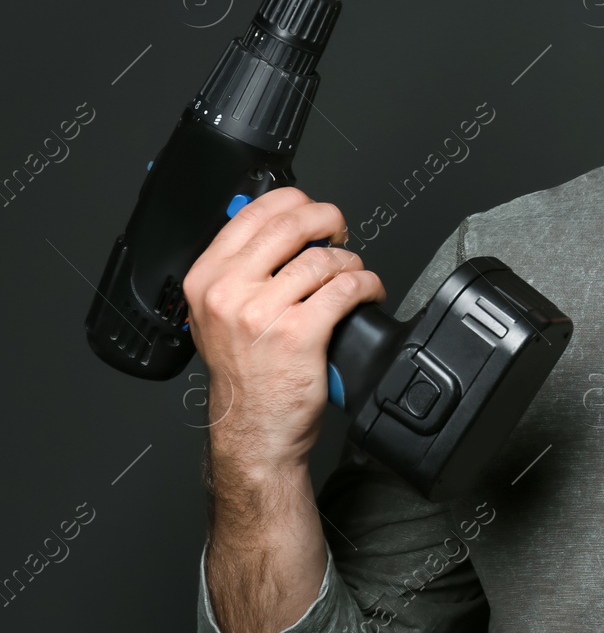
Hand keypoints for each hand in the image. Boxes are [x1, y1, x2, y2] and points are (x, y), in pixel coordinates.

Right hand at [182, 187, 385, 475]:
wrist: (254, 430)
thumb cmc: (245, 374)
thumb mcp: (221, 314)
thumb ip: (243, 268)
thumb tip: (279, 223)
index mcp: (206, 278)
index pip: (255, 212)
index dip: (296, 202)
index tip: (313, 212)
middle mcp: (228, 292)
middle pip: (292, 224)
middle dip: (329, 220)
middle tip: (340, 233)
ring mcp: (262, 313)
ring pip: (323, 258)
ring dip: (351, 262)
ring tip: (353, 276)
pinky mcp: (300, 333)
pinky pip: (345, 287)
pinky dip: (367, 284)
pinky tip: (367, 292)